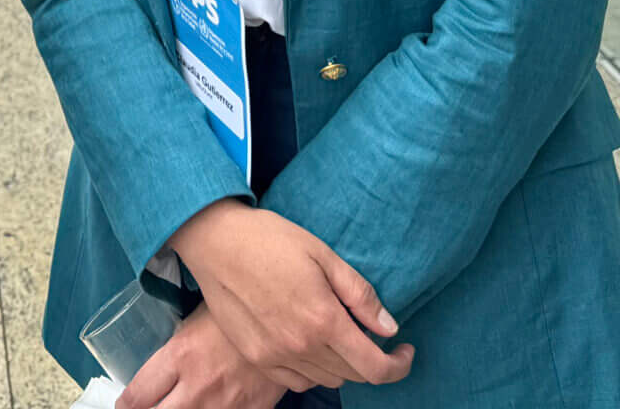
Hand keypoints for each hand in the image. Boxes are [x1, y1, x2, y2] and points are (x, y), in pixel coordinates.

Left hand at [120, 309, 284, 408]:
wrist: (288, 313)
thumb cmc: (237, 307)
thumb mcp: (196, 318)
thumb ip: (175, 346)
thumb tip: (155, 361)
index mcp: (181, 355)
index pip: (138, 395)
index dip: (125, 404)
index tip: (124, 404)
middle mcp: (199, 385)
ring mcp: (226, 403)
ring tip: (177, 405)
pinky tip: (208, 407)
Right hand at [167, 199, 412, 392]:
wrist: (214, 241)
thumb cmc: (270, 239)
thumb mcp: (323, 254)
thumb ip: (360, 294)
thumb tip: (389, 328)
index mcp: (322, 319)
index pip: (374, 367)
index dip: (398, 366)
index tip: (405, 351)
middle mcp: (300, 346)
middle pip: (352, 375)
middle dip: (372, 361)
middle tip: (372, 335)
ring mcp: (275, 356)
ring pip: (326, 379)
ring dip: (342, 364)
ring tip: (338, 334)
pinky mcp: (256, 357)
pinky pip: (296, 379)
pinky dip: (313, 368)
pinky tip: (310, 342)